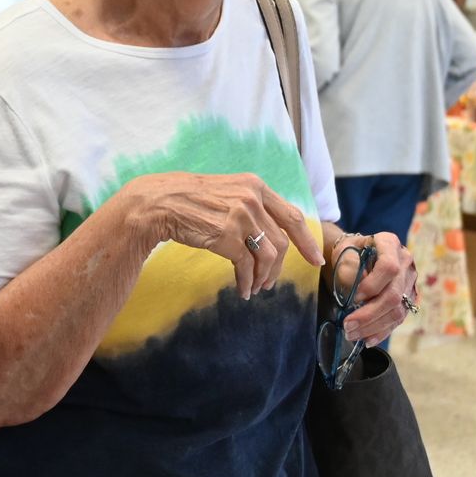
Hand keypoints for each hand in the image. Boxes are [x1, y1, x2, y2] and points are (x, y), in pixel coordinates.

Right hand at [126, 172, 322, 299]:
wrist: (159, 203)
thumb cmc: (189, 199)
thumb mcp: (227, 191)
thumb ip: (250, 204)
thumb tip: (270, 232)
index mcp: (255, 185)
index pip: (292, 216)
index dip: (307, 240)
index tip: (316, 259)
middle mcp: (252, 199)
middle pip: (281, 242)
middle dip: (279, 268)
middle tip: (270, 283)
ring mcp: (241, 217)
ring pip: (268, 257)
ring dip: (263, 278)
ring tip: (254, 288)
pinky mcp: (227, 237)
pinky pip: (246, 267)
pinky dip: (246, 282)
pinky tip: (242, 290)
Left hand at [339, 231, 416, 347]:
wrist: (354, 256)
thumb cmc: (348, 252)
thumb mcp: (342, 252)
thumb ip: (348, 268)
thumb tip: (356, 293)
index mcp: (390, 244)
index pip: (389, 267)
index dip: (373, 285)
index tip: (354, 297)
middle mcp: (406, 262)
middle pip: (394, 294)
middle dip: (369, 314)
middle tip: (347, 326)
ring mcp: (410, 282)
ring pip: (397, 310)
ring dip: (373, 326)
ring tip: (352, 334)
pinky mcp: (408, 299)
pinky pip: (398, 319)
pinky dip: (381, 331)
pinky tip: (367, 339)